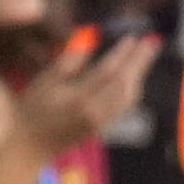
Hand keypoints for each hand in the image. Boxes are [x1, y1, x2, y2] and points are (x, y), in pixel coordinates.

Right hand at [12, 33, 156, 157]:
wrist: (31, 146)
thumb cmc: (33, 109)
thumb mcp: (44, 82)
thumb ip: (67, 63)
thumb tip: (90, 44)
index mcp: (79, 99)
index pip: (107, 72)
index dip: (122, 53)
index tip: (132, 38)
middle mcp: (95, 111)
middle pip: (125, 83)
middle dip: (140, 61)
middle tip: (152, 42)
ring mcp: (102, 122)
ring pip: (130, 96)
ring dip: (140, 74)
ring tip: (146, 54)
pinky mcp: (104, 127)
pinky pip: (126, 105)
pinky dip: (133, 87)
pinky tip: (135, 76)